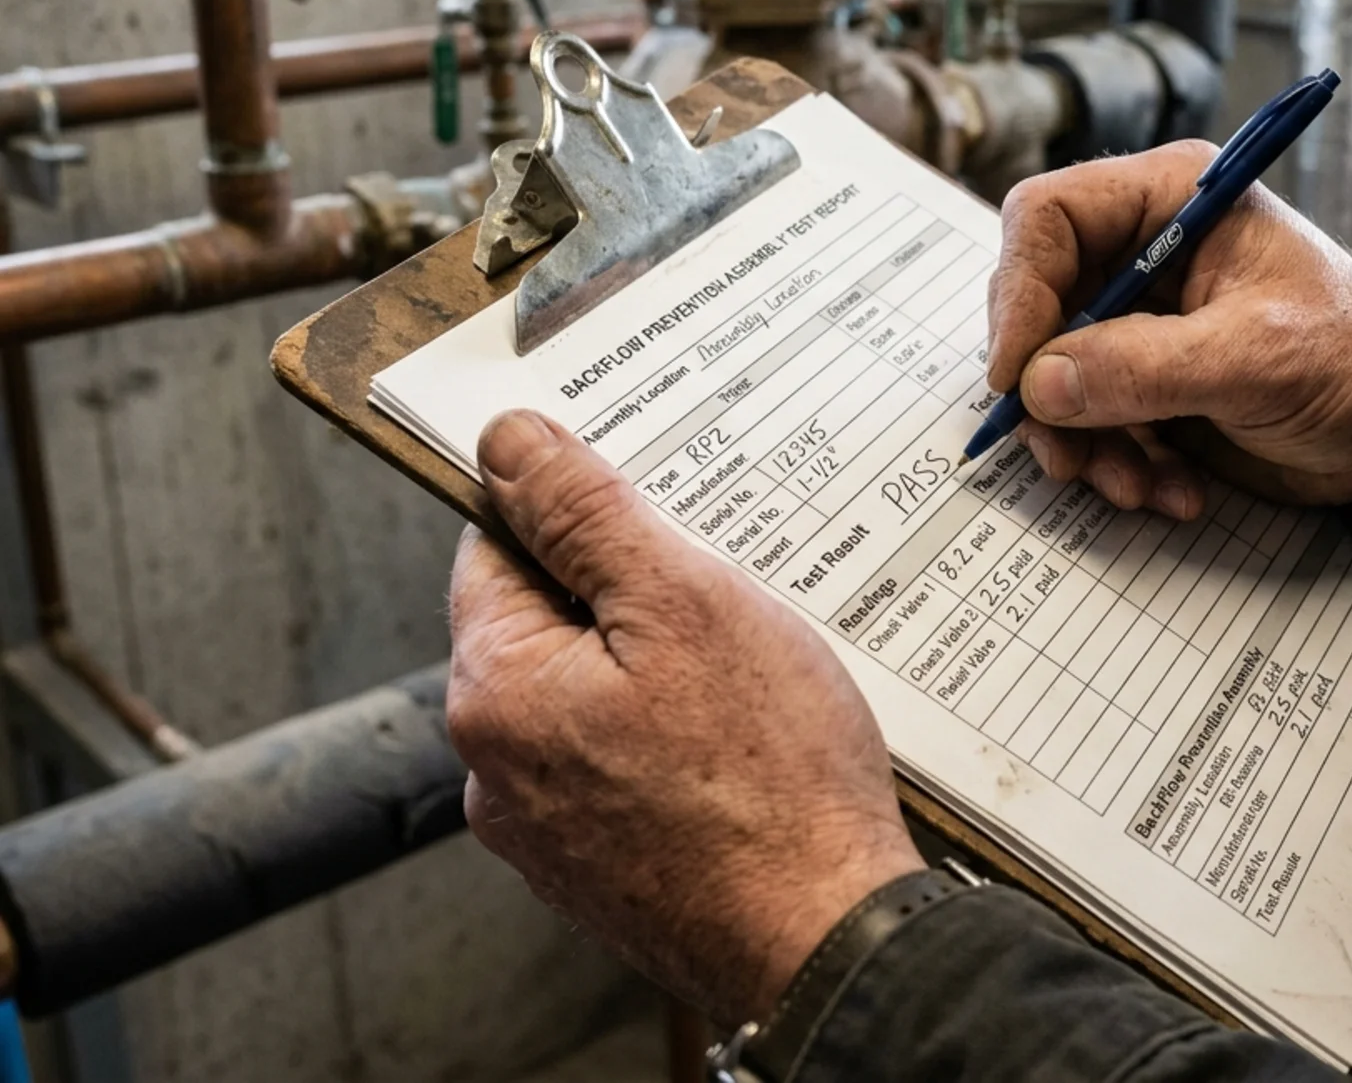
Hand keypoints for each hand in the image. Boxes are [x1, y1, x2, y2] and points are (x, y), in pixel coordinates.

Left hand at [446, 410, 922, 1022]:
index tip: (648, 508)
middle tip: (722, 594)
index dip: (574, 511)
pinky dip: (674, 736)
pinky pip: (623, 761)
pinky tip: (743, 739)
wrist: (827, 939)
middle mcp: (497, 770)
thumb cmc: (770, 780)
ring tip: (747, 677)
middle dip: (630, 593)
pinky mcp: (602, 866)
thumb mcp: (684, 602)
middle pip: (547, 623)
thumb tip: (508, 443)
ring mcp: (549, 830)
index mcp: (495, 692)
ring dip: (656, 667)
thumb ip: (585, 514)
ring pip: (592, 695)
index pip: (496, 548)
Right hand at [988, 141, 1351, 515]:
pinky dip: (1117, 465)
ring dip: (1082, 444)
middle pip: (1037, 304)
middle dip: (1048, 391)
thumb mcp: (1254, 359)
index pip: (1049, 218)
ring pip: (1054, 377)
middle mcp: (1141, 251)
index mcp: (1170, 200)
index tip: (1016, 376)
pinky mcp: (1144, 382)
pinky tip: (1169, 492)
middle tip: (1067, 454)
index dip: (1019, 292)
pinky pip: (1090, 422)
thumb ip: (1144, 367)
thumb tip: (1040, 385)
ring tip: (1134, 487)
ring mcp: (1139, 320)